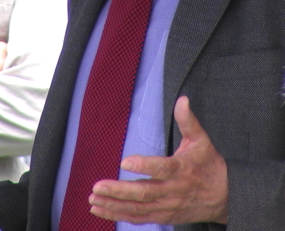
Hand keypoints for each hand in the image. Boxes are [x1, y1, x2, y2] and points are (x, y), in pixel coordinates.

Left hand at [88, 96, 227, 225]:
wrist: (225, 198)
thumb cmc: (209, 164)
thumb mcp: (201, 140)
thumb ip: (188, 120)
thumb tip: (182, 99)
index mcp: (181, 169)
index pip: (161, 168)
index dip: (143, 166)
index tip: (124, 161)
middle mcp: (172, 191)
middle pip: (144, 193)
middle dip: (119, 191)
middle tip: (97, 186)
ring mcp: (167, 207)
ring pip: (138, 209)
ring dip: (114, 206)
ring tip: (93, 199)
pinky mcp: (164, 216)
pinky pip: (139, 218)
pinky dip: (119, 215)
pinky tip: (101, 210)